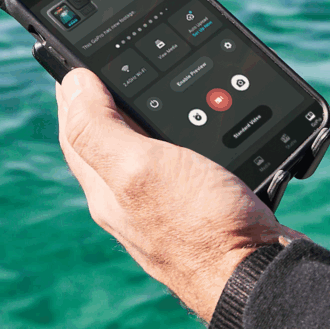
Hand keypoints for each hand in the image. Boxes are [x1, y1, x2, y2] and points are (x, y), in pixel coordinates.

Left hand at [55, 68, 302, 321]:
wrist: (256, 269)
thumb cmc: (201, 225)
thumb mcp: (140, 168)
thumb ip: (101, 129)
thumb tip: (74, 83)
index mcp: (108, 187)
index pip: (76, 131)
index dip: (74, 93)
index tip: (78, 61)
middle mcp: (131, 196)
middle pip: (107, 138)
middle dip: (104, 101)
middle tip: (109, 68)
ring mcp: (166, 199)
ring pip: (144, 147)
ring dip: (141, 115)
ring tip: (146, 88)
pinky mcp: (199, 199)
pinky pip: (177, 157)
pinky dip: (175, 134)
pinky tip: (192, 126)